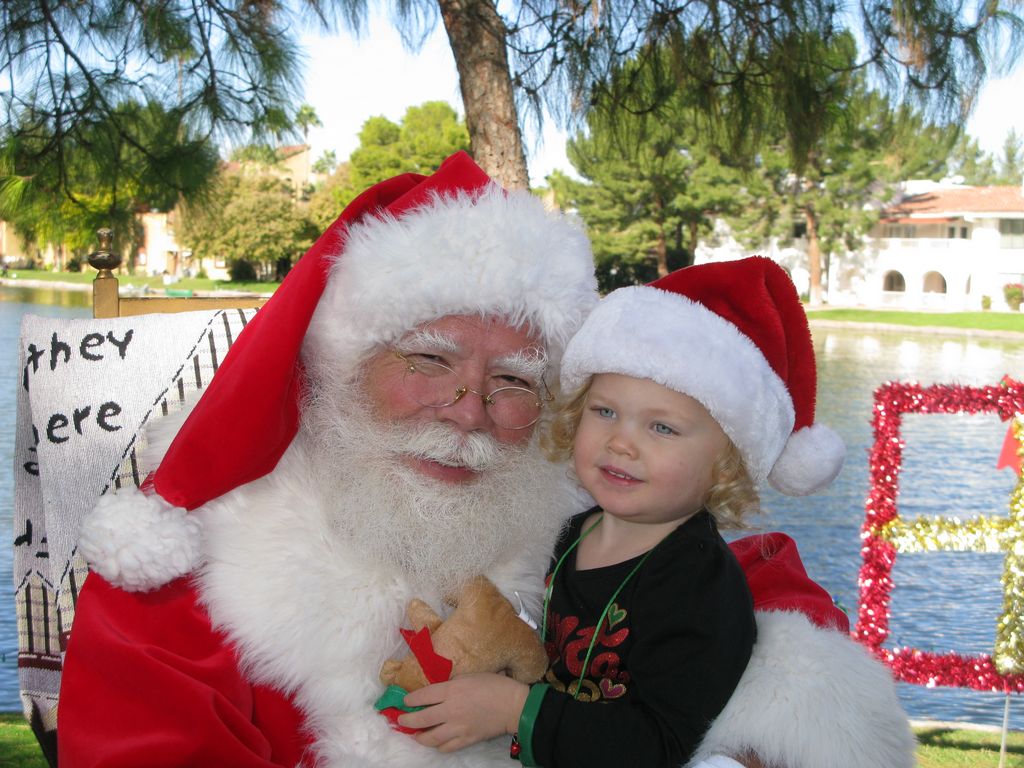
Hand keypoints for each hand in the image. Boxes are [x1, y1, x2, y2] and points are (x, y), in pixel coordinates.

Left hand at [398, 673, 529, 752]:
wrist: (514, 705)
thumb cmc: (494, 685)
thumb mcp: (471, 675)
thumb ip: (452, 683)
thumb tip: (439, 691)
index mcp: (452, 690)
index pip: (423, 696)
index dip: (410, 699)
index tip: (405, 701)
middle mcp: (451, 710)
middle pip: (421, 719)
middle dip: (407, 720)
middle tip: (401, 719)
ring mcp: (458, 728)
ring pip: (430, 738)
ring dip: (419, 736)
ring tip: (416, 734)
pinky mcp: (466, 740)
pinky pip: (446, 747)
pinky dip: (438, 745)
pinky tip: (436, 742)